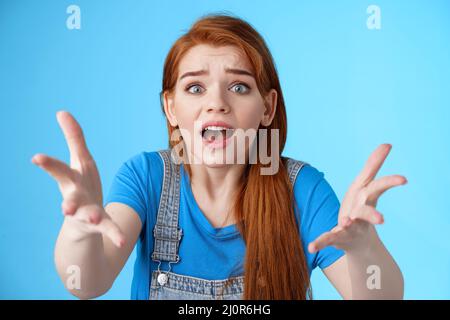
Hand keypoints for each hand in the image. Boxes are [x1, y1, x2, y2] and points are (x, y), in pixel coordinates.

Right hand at [32, 111, 124, 247]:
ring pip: (87, 215)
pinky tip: (122, 242)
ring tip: (91, 218)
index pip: (59, 170)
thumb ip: (73, 137)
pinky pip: (108, 229)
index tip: (36, 157)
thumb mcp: (80, 159)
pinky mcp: (100, 224)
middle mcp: (75, 198)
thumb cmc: (81, 184)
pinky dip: (114, 234)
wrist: (84, 220)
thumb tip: (62, 111)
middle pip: (70, 197)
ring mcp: (87, 212)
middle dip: (68, 199)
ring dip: (89, 216)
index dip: (49, 164)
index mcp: (72, 180)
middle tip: (65, 206)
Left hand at [308, 144, 406, 253]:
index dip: (389, 182)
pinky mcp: (338, 236)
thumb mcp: (364, 184)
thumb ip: (373, 164)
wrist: (357, 241)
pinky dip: (319, 242)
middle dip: (373, 212)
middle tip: (382, 219)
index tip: (404, 179)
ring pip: (352, 225)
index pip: (377, 185)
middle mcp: (360, 212)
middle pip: (367, 209)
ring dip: (350, 223)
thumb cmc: (360, 206)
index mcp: (364, 196)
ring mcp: (351, 226)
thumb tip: (387, 143)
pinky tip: (310, 247)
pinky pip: (328, 238)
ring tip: (345, 222)